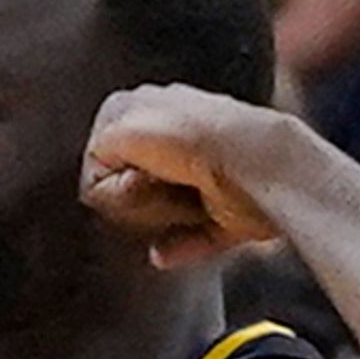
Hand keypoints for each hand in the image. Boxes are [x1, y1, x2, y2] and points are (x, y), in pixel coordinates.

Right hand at [80, 85, 300, 269]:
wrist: (263, 167)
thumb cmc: (194, 140)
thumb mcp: (121, 131)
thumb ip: (96, 148)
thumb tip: (100, 182)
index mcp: (146, 104)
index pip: (100, 155)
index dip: (110, 174)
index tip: (130, 176)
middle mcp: (176, 133)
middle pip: (129, 184)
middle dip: (136, 196)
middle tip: (154, 189)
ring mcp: (204, 171)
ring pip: (158, 210)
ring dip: (161, 216)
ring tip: (181, 207)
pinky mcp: (227, 210)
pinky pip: (191, 238)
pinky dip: (178, 247)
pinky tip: (163, 254)